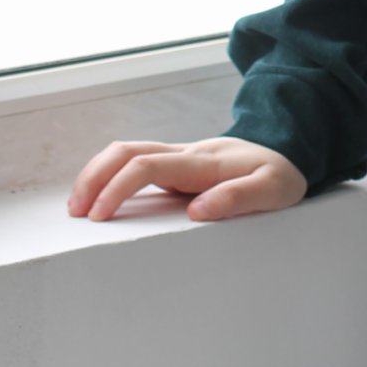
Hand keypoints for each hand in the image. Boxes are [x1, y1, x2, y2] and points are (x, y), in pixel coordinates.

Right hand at [67, 136, 308, 222]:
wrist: (290, 151)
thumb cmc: (280, 174)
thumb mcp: (274, 189)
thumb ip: (239, 197)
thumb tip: (197, 211)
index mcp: (204, 161)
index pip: (148, 165)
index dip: (118, 187)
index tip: (100, 215)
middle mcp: (187, 153)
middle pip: (127, 150)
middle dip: (94, 177)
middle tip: (76, 212)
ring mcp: (180, 156)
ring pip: (127, 151)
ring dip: (97, 173)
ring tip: (79, 207)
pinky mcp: (177, 164)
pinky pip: (136, 162)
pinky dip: (111, 175)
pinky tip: (101, 197)